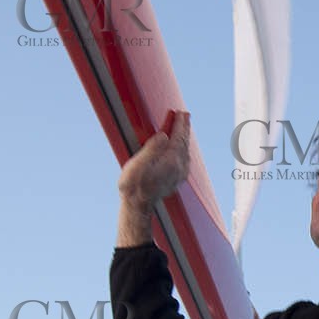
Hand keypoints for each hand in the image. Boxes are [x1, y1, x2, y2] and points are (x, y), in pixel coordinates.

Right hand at [116, 111, 189, 244]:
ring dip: (184, 137)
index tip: (181, 112)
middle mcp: (179, 167)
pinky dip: (183, 148)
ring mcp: (179, 174)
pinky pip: (184, 159)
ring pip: (185, 151)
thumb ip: (151, 148)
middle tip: (185, 115)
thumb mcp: (137, 164)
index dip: (179, 124)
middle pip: (184, 143)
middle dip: (184, 128)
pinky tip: (181, 147)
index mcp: (171, 161)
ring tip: (184, 127)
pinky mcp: (176, 179)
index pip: (178, 137)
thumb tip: (164, 135)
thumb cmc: (133, 185)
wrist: (138, 205)